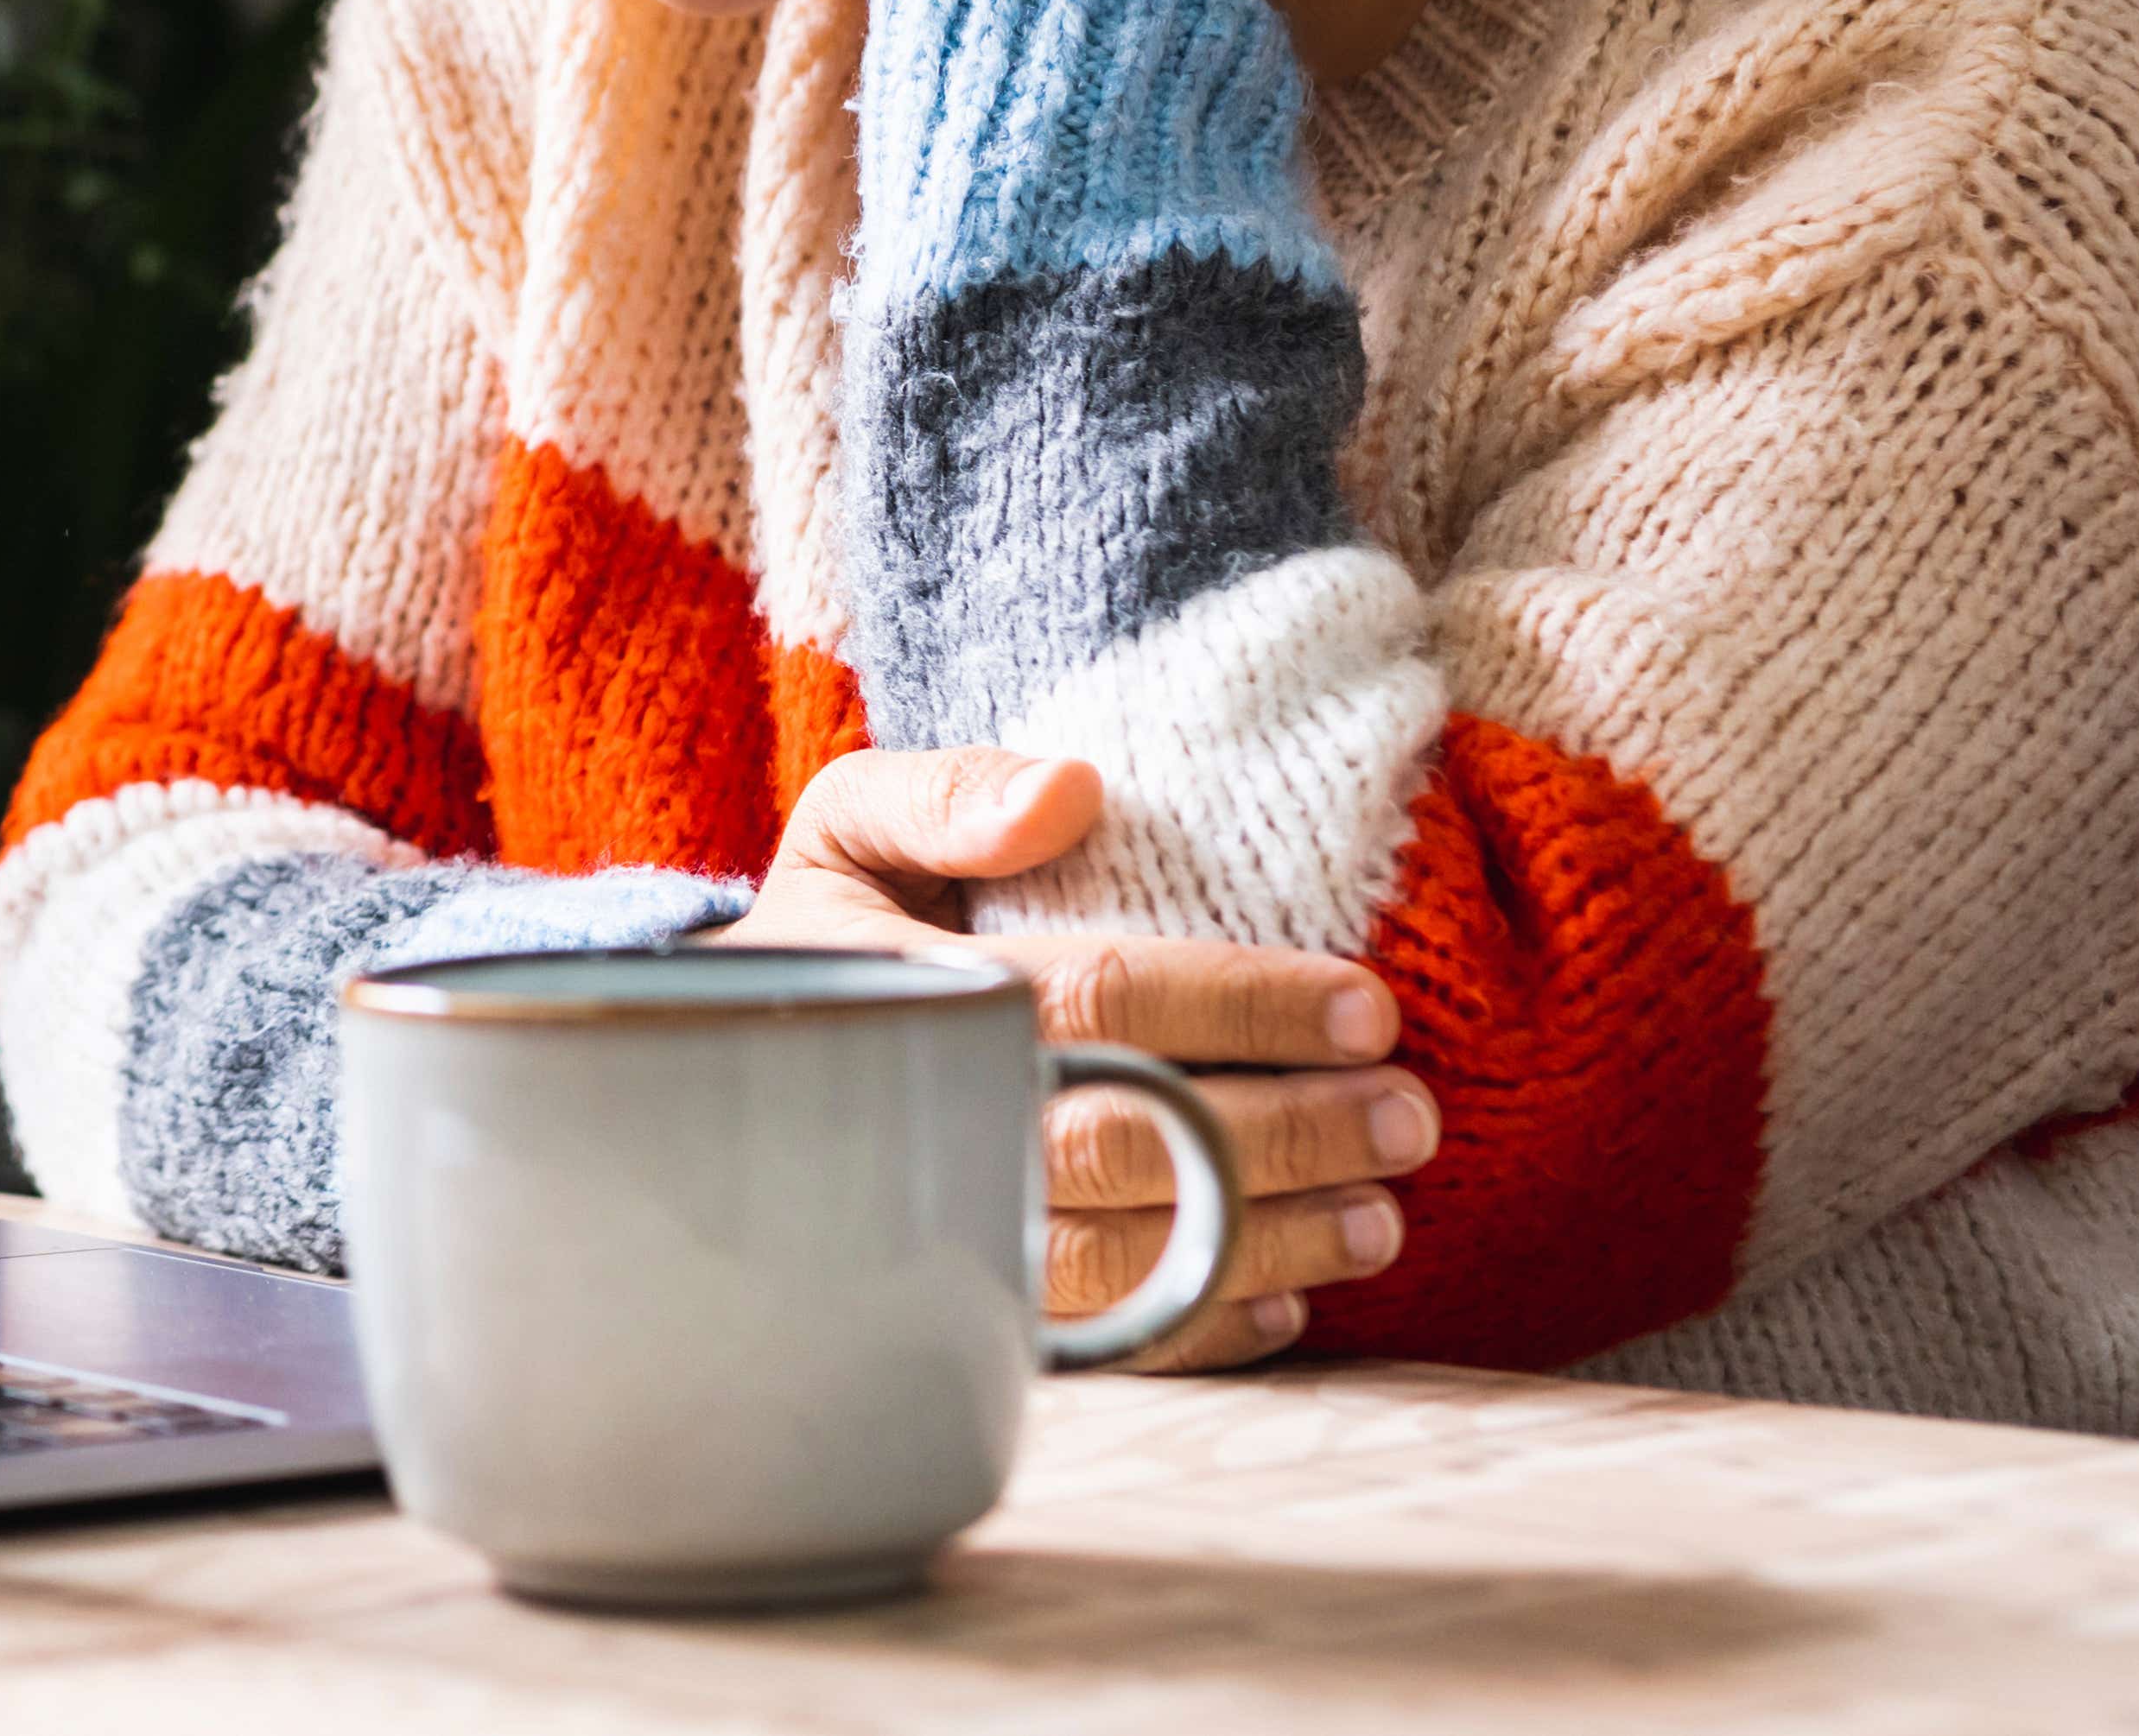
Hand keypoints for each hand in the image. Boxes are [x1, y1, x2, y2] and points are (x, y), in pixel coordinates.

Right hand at [720, 747, 1436, 1370]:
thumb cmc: (831, 930)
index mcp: (909, 993)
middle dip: (1286, 1134)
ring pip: (1128, 1263)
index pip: (1102, 999)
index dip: (1242, 1004)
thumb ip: (945, 793)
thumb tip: (1073, 791)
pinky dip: (1199, 1335)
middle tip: (1408, 1118)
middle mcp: (926, 1126)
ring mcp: (942, 1233)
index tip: (1367, 1006)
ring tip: (1381, 1219)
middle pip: (1132, 1145)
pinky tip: (1287, 1305)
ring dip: (1267, 1245)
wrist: (730, 1065)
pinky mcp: (963, 1305)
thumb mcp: (849, 825)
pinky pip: (1096, 1345)